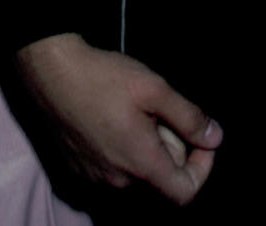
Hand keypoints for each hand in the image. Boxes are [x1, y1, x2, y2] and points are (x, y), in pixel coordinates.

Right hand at [14, 33, 222, 204]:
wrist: (51, 71)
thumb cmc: (102, 77)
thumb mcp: (154, 87)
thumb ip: (189, 116)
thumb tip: (214, 137)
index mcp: (140, 164)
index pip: (184, 193)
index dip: (202, 169)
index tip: (200, 139)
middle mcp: (117, 181)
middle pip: (159, 177)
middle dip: (169, 146)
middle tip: (158, 110)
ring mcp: (94, 177)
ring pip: (135, 171)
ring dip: (144, 147)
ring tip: (133, 109)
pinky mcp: (76, 168)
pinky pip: (111, 167)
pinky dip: (120, 148)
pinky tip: (113, 117)